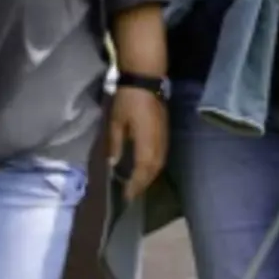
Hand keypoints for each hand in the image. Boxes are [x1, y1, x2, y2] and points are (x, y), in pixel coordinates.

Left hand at [109, 83, 167, 199]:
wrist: (146, 81)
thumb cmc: (128, 101)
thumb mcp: (116, 123)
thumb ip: (115, 145)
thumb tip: (113, 164)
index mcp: (146, 143)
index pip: (142, 171)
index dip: (134, 185)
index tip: (126, 196)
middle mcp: (159, 145)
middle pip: (153, 171)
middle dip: (142, 184)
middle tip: (131, 194)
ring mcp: (164, 139)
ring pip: (159, 165)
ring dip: (149, 177)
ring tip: (137, 184)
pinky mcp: (165, 134)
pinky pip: (161, 157)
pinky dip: (153, 167)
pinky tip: (145, 168)